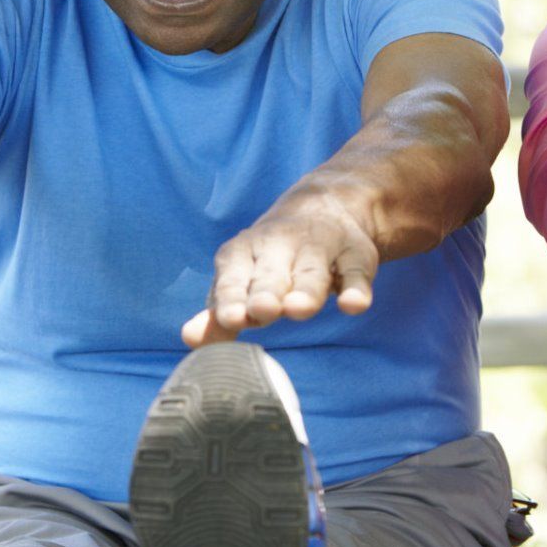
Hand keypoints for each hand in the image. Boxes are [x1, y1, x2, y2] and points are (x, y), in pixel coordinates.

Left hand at [182, 192, 379, 346]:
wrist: (324, 208)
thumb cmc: (270, 261)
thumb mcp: (242, 280)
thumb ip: (220, 312)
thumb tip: (190, 339)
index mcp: (244, 253)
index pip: (234, 277)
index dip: (231, 297)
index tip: (230, 318)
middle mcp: (280, 246)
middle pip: (272, 275)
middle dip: (266, 293)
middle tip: (262, 310)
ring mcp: (320, 248)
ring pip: (312, 273)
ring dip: (306, 292)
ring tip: (299, 309)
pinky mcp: (355, 255)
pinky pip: (356, 273)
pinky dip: (356, 289)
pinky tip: (353, 306)